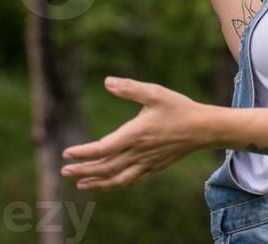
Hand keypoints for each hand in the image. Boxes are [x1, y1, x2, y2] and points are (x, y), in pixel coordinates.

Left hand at [61, 77, 209, 189]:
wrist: (202, 128)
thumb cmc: (178, 107)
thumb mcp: (154, 93)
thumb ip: (129, 88)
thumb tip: (107, 82)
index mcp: (135, 134)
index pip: (102, 148)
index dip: (83, 153)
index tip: (66, 153)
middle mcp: (138, 153)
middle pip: (105, 167)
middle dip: (83, 171)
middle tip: (65, 170)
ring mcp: (146, 163)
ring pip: (116, 179)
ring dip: (96, 182)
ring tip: (80, 183)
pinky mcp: (153, 168)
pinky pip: (130, 181)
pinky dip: (115, 185)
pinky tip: (108, 184)